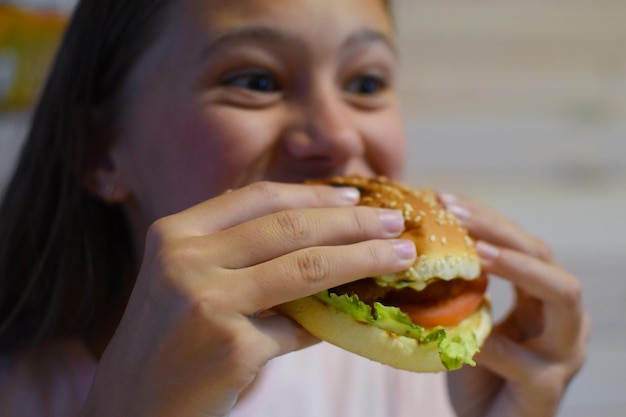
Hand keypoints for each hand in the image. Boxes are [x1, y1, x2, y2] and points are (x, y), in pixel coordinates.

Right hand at [79, 182, 415, 416]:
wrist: (131, 406)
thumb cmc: (166, 341)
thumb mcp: (186, 281)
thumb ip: (239, 254)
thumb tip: (322, 237)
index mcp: (174, 233)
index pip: (259, 198)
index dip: (314, 195)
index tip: (355, 196)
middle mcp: (186, 259)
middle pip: (290, 227)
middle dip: (353, 221)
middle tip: (393, 222)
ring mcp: (208, 302)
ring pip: (307, 268)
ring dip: (364, 260)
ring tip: (400, 256)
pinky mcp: (232, 346)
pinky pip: (300, 327)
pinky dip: (331, 321)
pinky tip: (353, 318)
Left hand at [439, 193, 589, 416]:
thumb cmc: (478, 372)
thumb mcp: (467, 321)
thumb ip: (459, 288)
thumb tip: (414, 242)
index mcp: (542, 299)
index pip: (523, 244)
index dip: (486, 218)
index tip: (443, 199)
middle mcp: (562, 320)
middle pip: (546, 258)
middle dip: (501, 231)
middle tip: (454, 214)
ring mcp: (563, 354)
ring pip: (562, 297)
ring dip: (517, 268)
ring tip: (475, 252)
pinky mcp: (547, 390)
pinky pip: (524, 361)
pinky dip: (491, 343)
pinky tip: (461, 334)